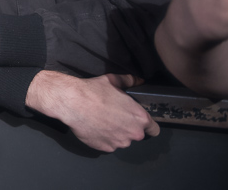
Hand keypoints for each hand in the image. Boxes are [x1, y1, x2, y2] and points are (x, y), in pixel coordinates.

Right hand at [27, 72, 158, 151]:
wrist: (72, 102)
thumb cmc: (94, 90)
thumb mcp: (113, 80)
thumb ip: (129, 81)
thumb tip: (139, 79)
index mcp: (140, 118)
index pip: (154, 130)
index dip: (147, 126)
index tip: (137, 122)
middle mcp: (133, 133)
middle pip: (136, 134)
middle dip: (128, 128)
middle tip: (114, 117)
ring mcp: (119, 143)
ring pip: (121, 140)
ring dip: (115, 134)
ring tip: (101, 122)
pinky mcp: (105, 148)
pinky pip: (108, 144)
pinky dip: (103, 138)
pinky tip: (94, 127)